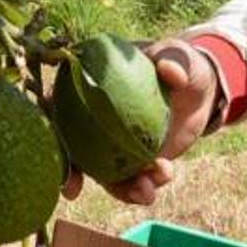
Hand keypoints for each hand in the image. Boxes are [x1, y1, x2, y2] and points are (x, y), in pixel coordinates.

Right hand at [61, 38, 218, 204]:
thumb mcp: (177, 55)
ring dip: (115, 187)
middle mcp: (93, 115)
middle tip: (72, 189)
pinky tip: (154, 188)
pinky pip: (127, 180)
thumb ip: (172, 60)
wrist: (200, 90)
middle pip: (68, 145)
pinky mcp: (130, 160)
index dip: (46, 125)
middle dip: (63, 171)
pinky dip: (137, 189)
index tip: (47, 139)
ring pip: (99, 172)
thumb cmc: (179, 64)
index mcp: (91, 82)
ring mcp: (110, 142)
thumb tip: (169, 72)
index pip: (57, 102)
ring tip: (143, 191)